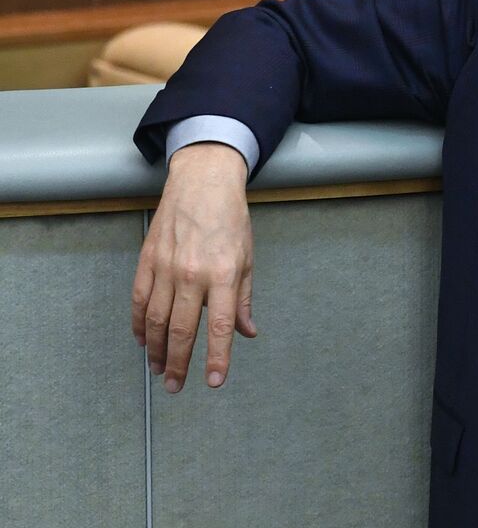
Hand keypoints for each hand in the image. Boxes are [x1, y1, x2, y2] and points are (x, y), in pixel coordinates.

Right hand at [132, 142, 256, 392]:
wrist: (202, 182)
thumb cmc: (230, 219)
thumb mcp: (247, 257)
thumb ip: (243, 299)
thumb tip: (247, 332)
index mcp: (223, 274)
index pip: (220, 326)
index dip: (217, 358)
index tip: (214, 382)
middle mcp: (192, 275)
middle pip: (182, 331)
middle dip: (179, 363)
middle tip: (176, 386)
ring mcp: (165, 269)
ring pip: (155, 321)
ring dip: (156, 350)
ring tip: (159, 369)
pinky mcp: (147, 262)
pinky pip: (139, 302)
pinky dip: (138, 325)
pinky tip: (143, 341)